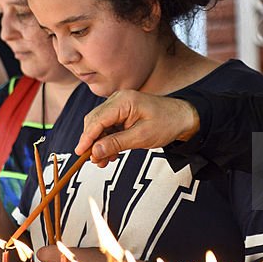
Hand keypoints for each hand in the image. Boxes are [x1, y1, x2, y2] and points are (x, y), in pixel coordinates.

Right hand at [77, 90, 199, 165]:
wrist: (182, 118)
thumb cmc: (166, 123)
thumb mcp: (141, 137)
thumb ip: (116, 143)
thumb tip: (95, 151)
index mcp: (124, 101)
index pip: (97, 119)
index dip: (87, 137)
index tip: (80, 153)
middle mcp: (118, 100)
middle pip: (95, 121)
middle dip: (92, 142)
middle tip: (95, 161)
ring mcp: (120, 105)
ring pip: (100, 126)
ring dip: (100, 143)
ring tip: (104, 161)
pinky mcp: (122, 113)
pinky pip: (108, 127)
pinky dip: (107, 140)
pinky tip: (111, 153)